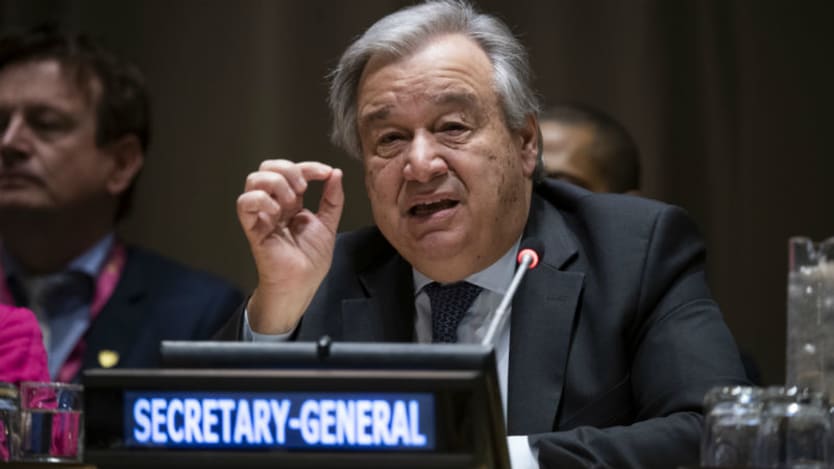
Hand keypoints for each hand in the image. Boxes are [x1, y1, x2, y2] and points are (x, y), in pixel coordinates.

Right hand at [236, 159, 343, 333]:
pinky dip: (261, 200)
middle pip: (267, 168)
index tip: (326, 173)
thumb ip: (332, 199)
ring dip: (276, 184)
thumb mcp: (328, 224)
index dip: (309, 166)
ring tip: (290, 203)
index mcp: (291, 203)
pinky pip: (245, 203)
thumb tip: (335, 173)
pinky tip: (276, 213)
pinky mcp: (253, 228)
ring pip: (254, 180)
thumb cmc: (310, 261)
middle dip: (288, 170)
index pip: (293, 171)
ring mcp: (262, 215)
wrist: (302, 285)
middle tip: (303, 188)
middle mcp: (274, 205)